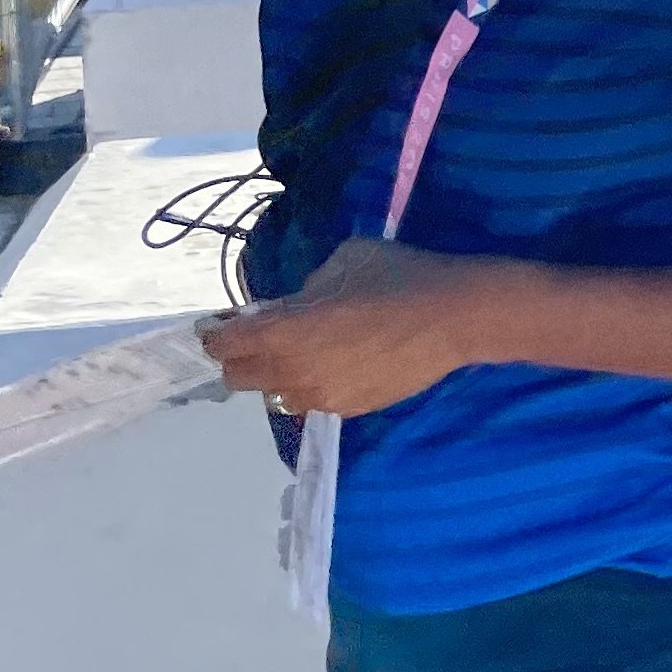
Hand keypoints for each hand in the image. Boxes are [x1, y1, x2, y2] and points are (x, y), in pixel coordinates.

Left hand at [198, 236, 491, 419]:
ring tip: (309, 352)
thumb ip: (305, 289)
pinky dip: (313, 384)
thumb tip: (294, 305)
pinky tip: (342, 363)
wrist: (455, 317)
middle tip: (265, 337)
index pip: (221, 344)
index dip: (217, 332)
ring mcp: (319, 396)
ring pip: (274, 394)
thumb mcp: (344, 261)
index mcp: (282, 330)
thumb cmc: (398, 276)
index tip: (225, 322)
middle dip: (241, 357)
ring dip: (278, 375)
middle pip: (237, 377)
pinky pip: (312, 400)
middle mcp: (290, 370)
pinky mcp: (346, 410)